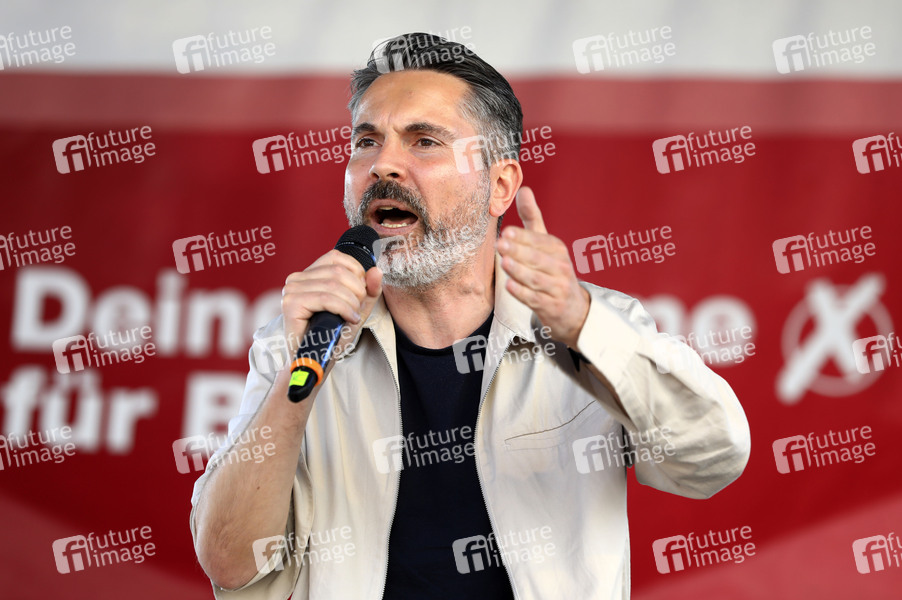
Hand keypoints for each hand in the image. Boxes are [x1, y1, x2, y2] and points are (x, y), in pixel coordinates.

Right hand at [281, 250, 382, 353]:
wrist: (315, 361)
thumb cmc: (332, 335)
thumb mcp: (357, 308)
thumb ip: (369, 290)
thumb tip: (376, 270)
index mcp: (309, 274)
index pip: (337, 257)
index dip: (357, 273)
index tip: (361, 294)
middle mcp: (297, 278)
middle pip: (338, 270)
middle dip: (357, 290)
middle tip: (358, 309)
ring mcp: (291, 290)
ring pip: (333, 285)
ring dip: (351, 303)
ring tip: (353, 317)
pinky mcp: (291, 303)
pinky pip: (325, 298)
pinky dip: (343, 308)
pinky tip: (349, 319)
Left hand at [496, 186, 589, 349]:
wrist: (572, 307)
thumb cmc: (552, 270)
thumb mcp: (545, 243)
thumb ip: (532, 217)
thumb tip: (523, 189)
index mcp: (556, 249)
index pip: (539, 241)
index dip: (523, 236)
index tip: (507, 231)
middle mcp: (560, 267)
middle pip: (537, 258)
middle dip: (519, 251)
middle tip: (500, 244)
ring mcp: (557, 288)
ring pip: (536, 278)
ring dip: (520, 271)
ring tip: (504, 262)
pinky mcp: (552, 306)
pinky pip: (535, 299)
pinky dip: (523, 293)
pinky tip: (510, 286)